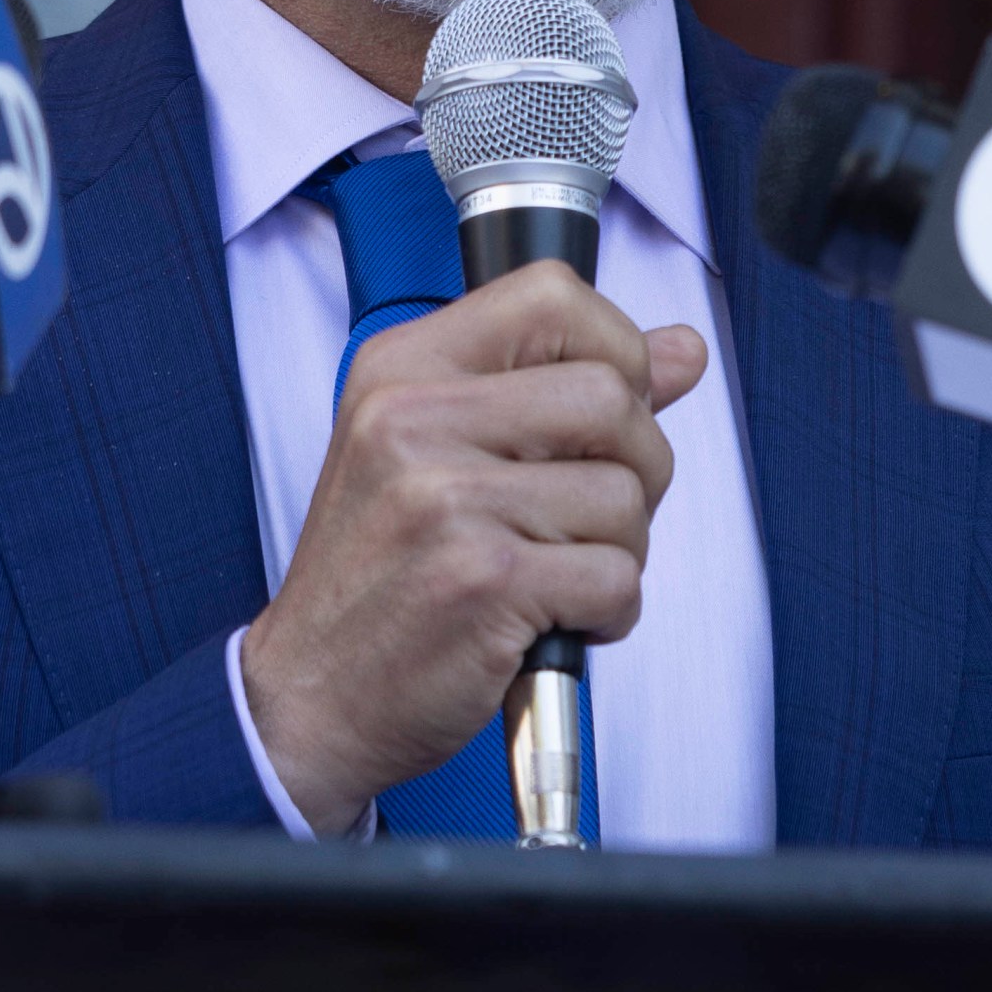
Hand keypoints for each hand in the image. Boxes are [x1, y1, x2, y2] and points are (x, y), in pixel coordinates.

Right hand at [240, 261, 707, 835]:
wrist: (308, 697)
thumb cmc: (381, 575)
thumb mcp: (438, 450)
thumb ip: (559, 387)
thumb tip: (683, 350)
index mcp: (402, 369)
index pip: (551, 294)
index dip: (614, 349)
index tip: (603, 412)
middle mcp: (413, 419)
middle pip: (613, 396)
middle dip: (638, 466)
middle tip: (587, 514)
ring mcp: (445, 500)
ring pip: (627, 495)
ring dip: (619, 552)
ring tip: (552, 575)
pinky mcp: (483, 581)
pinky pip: (618, 578)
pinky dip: (608, 615)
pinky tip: (550, 622)